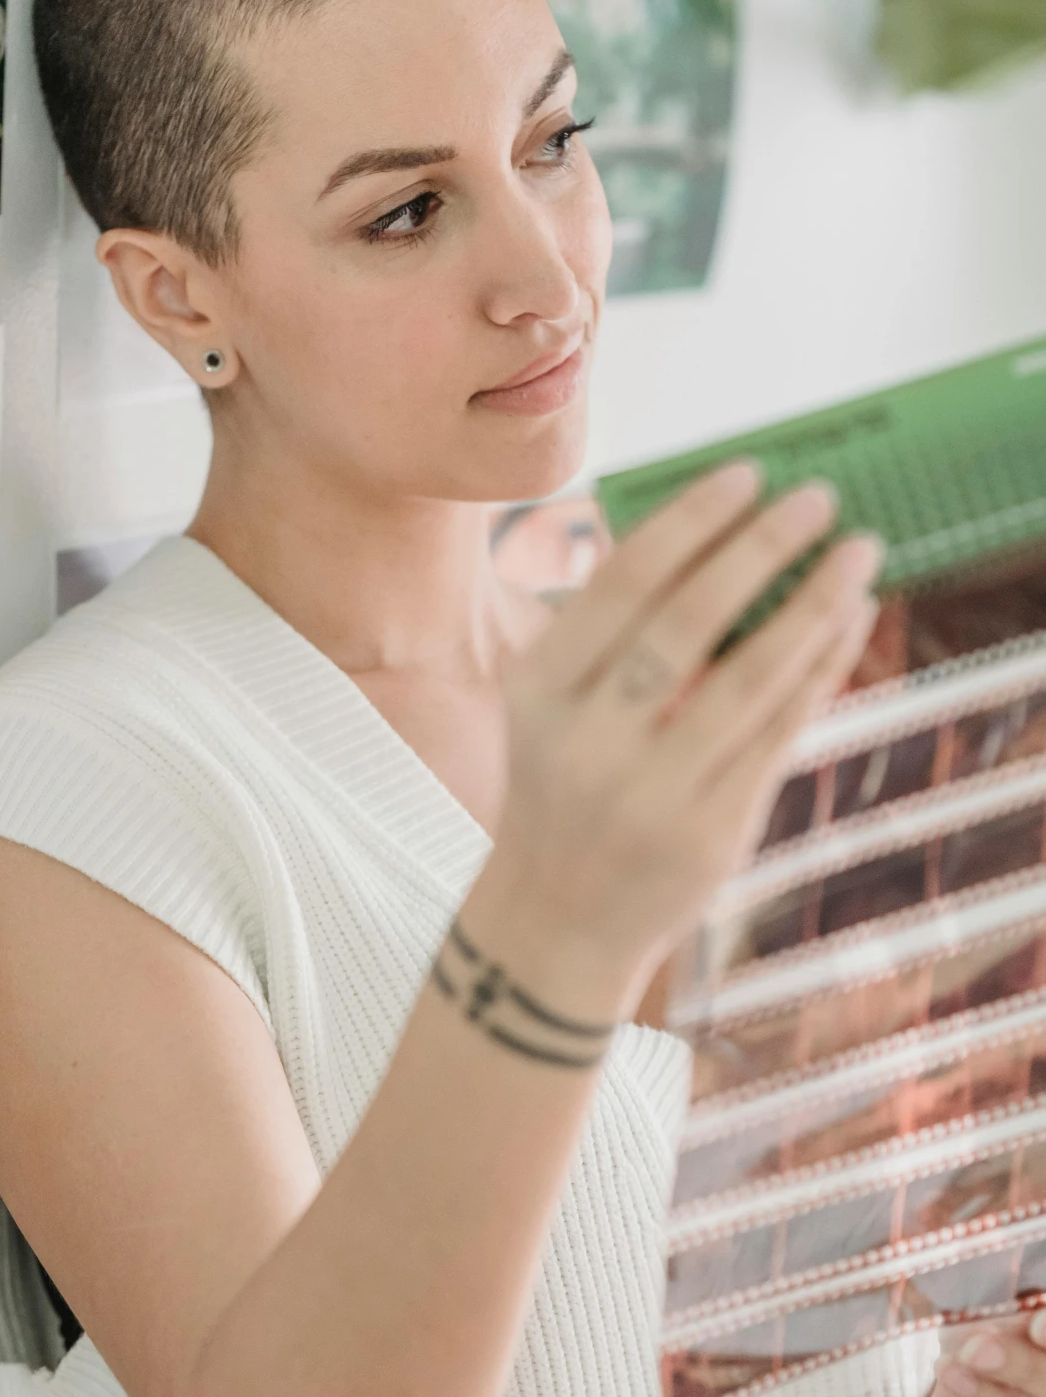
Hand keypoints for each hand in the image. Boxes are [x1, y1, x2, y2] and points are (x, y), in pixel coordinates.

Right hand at [482, 461, 880, 1015]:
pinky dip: (819, 670)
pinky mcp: (710, 833)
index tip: (748, 475)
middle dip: (759, 550)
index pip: (623, 585)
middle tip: (818, 498)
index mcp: (539, 690)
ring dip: (812, 606)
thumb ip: (611, 632)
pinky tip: (846, 623)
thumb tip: (710, 532)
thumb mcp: (554, 707)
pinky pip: (779, 733)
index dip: (691, 524)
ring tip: (857, 552)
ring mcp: (652, 793)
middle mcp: (589, 741)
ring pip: (750, 680)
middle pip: (688, 624)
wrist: (555, 921)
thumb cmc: (563, 786)